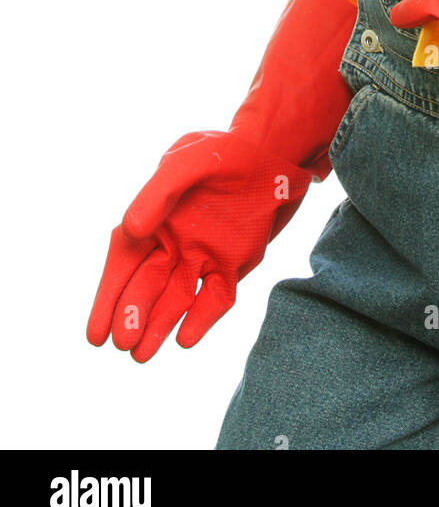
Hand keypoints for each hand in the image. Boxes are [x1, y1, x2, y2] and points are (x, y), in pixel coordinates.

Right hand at [86, 129, 311, 362]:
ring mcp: (202, 256)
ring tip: (141, 355)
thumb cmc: (224, 152)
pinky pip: (214, 298)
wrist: (276, 153)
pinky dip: (201, 318)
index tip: (95, 332)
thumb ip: (158, 193)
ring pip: (175, 300)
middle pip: (146, 286)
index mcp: (154, 220)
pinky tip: (185, 338)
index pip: (122, 263)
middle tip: (122, 342)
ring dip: (158, 326)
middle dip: (131, 316)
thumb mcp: (187, 162)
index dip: (107, 297)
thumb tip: (129, 230)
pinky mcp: (233, 264)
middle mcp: (173, 243)